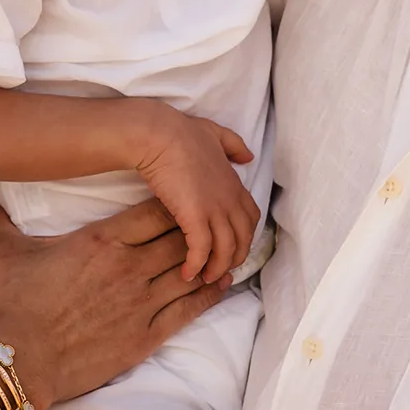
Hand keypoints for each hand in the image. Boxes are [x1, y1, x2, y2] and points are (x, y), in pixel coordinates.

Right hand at [0, 197, 230, 409]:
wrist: (19, 359)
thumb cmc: (14, 304)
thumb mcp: (5, 253)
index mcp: (101, 240)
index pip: (154, 212)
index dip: (176, 203)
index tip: (187, 196)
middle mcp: (129, 266)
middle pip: (180, 238)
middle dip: (198, 229)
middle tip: (214, 221)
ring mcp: (142, 302)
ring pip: (190, 271)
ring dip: (212, 260)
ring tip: (228, 249)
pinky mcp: (146, 335)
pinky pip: (189, 310)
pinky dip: (210, 294)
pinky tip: (223, 284)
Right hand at [134, 106, 258, 281]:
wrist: (158, 135)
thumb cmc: (181, 132)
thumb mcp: (216, 133)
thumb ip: (234, 145)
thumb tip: (249, 157)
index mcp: (234, 183)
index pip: (251, 218)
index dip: (244, 235)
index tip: (231, 245)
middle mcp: (230, 199)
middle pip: (242, 239)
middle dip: (233, 258)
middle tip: (219, 269)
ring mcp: (214, 209)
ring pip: (225, 250)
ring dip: (216, 268)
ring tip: (203, 277)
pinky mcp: (194, 217)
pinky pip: (201, 250)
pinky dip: (197, 265)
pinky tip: (188, 274)